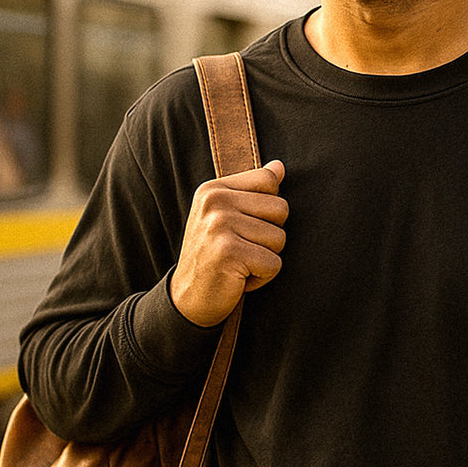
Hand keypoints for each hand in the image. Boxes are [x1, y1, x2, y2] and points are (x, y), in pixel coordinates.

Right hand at [169, 160, 287, 326]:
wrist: (187, 299)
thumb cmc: (213, 256)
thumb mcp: (226, 216)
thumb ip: (253, 189)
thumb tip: (279, 166)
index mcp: (213, 189)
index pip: (268, 180)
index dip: (268, 209)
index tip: (243, 225)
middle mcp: (214, 202)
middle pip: (280, 209)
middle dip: (270, 236)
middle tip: (241, 249)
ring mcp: (219, 226)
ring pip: (279, 238)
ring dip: (265, 258)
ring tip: (239, 263)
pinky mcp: (229, 252)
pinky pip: (274, 263)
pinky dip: (262, 277)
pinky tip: (239, 278)